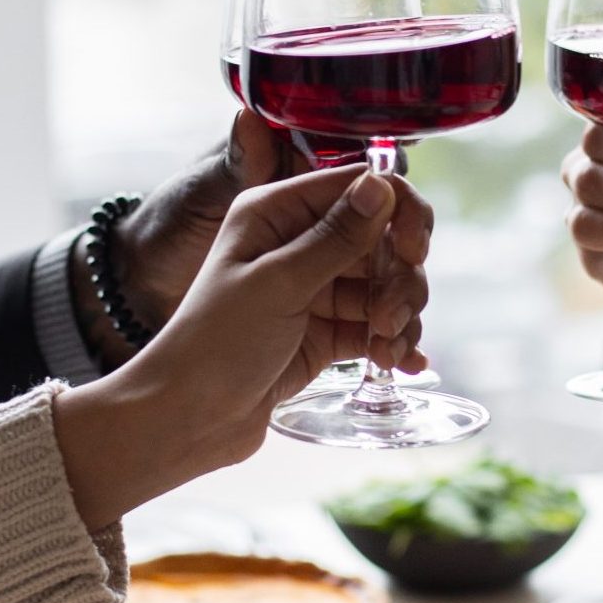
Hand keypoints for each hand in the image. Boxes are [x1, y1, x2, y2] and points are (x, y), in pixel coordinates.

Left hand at [79, 109, 430, 362]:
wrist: (188, 418)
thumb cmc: (216, 343)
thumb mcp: (278, 283)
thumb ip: (335, 236)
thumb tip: (382, 185)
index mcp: (275, 212)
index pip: (359, 185)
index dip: (398, 212)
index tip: (415, 251)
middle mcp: (295, 242)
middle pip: (381, 238)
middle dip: (399, 276)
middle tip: (392, 317)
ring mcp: (311, 289)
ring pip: (383, 284)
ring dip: (399, 313)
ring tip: (387, 347)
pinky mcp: (322, 333)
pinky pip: (374, 325)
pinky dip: (393, 341)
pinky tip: (403, 362)